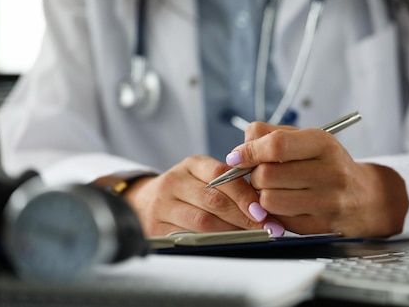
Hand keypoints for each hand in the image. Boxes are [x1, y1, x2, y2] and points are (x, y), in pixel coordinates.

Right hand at [121, 155, 284, 236]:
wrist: (144, 201)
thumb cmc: (186, 189)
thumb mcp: (203, 175)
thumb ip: (229, 182)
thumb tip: (264, 203)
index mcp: (191, 165)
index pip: (220, 175)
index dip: (243, 194)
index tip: (262, 210)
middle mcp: (175, 182)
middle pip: (213, 200)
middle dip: (243, 217)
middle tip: (264, 227)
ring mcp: (163, 206)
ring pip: (202, 222)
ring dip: (231, 231)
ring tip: (251, 237)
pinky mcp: (158, 228)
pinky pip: (189, 237)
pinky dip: (212, 242)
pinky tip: (227, 243)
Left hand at [224, 122, 408, 237]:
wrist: (366, 197)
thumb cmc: (327, 164)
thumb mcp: (305, 138)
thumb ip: (268, 135)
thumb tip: (238, 151)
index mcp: (323, 143)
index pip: (276, 145)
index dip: (248, 151)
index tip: (236, 157)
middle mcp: (329, 172)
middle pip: (266, 175)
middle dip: (254, 175)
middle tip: (261, 175)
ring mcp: (328, 202)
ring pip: (268, 200)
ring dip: (262, 196)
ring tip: (273, 189)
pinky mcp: (321, 226)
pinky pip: (279, 220)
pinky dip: (274, 213)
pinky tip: (285, 204)